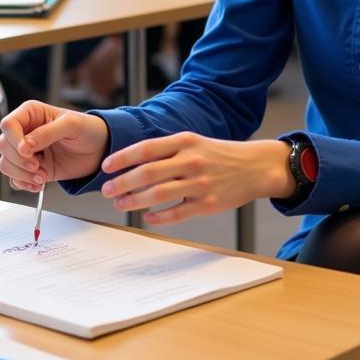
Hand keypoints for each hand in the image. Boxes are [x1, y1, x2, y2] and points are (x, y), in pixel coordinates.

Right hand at [0, 100, 108, 189]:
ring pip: (6, 163)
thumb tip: (26, 145)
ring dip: (21, 174)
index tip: (28, 151)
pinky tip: (39, 184)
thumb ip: (47, 132)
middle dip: (18, 160)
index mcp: (31, 114)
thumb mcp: (71, 125)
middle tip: (37, 166)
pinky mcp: (32, 168)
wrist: (100, 150)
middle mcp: (25, 132)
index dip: (14, 140)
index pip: (8, 125)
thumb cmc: (88, 129)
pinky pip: (15, 178)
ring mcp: (27, 152)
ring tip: (42, 177)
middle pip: (3, 145)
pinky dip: (24, 184)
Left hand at [100, 134, 293, 225]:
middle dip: (122, 182)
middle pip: (147, 173)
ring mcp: (199, 184)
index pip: (145, 148)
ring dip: (134, 201)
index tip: (105, 166)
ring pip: (158, 194)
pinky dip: (158, 217)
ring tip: (120, 204)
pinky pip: (177, 213)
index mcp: (184, 141)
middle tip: (106, 190)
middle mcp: (191, 161)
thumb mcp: (192, 142)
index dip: (122, 158)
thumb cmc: (216, 154)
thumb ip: (165, 150)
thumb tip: (130, 160)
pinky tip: (147, 217)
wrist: (254, 167)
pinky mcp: (208, 204)